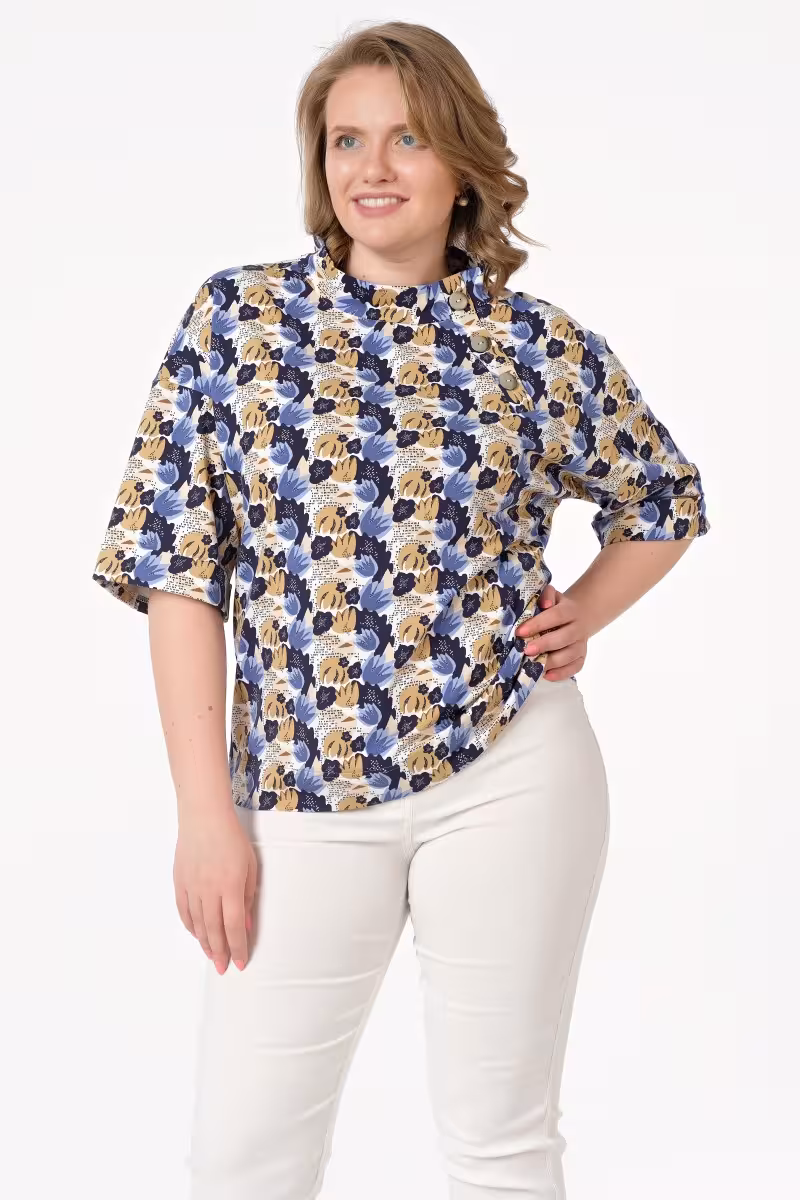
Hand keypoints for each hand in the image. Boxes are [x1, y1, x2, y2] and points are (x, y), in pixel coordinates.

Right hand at [173, 808, 257, 973]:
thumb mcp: (250, 866)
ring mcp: (191, 887)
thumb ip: (248, 897)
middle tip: (223, 967)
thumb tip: (245, 925)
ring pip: (197, 924)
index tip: (240, 962)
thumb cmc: (232, 838)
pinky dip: (190, 926)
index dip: (238, 947)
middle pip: (214, 930)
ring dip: (205, 943)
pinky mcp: (180, 882)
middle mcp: (209, 891)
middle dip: (220, 952)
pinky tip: (196, 934)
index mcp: (230, 886)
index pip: (234, 926)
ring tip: (212, 955)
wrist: (204, 817)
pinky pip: (184, 911)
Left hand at [516, 583, 588, 680]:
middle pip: (564, 638)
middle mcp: (578, 628)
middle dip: (544, 645)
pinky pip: (575, 667)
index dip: (538, 624)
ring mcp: (581, 644)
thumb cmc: (557, 606)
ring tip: (534, 665)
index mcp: (570, 610)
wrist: (579, 616)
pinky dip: (562, 673)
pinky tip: (547, 675)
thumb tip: (544, 604)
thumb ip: (546, 595)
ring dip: (552, 662)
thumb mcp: (552, 596)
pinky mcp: (582, 656)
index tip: (520, 632)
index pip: (556, 616)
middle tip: (526, 650)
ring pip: (570, 655)